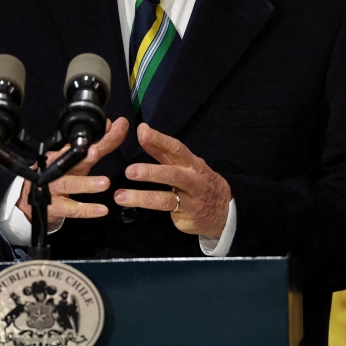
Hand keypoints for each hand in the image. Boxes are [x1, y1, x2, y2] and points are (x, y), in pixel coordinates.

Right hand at [17, 117, 128, 222]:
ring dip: (86, 183)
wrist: (31, 203)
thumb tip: (115, 125)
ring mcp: (52, 189)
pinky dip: (87, 210)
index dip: (96, 137)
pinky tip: (102, 210)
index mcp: (62, 156)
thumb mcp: (78, 162)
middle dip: (83, 156)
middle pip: (68, 161)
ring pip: (68, 185)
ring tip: (104, 183)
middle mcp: (55, 169)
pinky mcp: (55, 207)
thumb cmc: (59, 179)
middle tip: (96, 151)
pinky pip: (71, 209)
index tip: (110, 128)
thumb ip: (99, 145)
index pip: (79, 144)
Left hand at [113, 123, 231, 236]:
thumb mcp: (184, 165)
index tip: (142, 131)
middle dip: (151, 172)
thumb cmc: (198, 182)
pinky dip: (149, 207)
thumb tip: (142, 131)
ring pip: (165, 197)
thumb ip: (162, 151)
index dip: (159, 140)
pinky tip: (131, 207)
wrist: (224, 210)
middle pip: (172, 174)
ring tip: (120, 196)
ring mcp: (190, 199)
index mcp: (191, 163)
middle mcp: (192, 179)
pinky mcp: (186, 215)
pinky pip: (166, 211)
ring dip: (142, 196)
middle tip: (130, 171)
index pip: (176, 148)